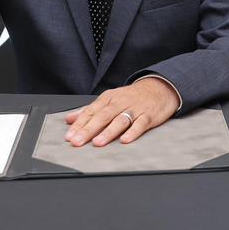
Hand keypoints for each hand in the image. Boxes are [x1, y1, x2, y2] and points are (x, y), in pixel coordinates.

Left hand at [64, 77, 179, 146]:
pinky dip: (133, 132)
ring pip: (120, 120)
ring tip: (97, 142)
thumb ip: (89, 110)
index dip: (79, 124)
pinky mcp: (148, 115)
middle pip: (103, 116)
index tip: (69, 136)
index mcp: (108, 98)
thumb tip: (69, 119)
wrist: (159, 88)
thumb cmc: (131, 97)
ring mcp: (135, 109)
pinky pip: (140, 124)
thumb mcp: (109, 99)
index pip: (91, 111)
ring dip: (108, 132)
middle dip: (89, 129)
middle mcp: (120, 103)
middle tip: (77, 141)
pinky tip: (125, 140)